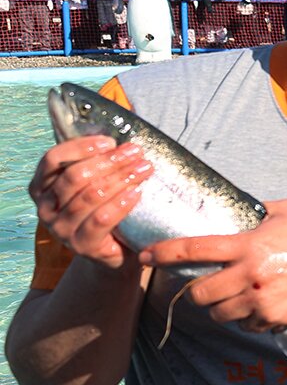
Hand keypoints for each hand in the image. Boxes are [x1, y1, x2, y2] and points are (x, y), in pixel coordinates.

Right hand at [28, 137, 152, 268]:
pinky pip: (101, 219)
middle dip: (109, 162)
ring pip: (91, 196)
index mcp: (43, 186)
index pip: (53, 159)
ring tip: (145, 168)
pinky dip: (121, 203)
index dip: (81, 147)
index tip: (110, 141)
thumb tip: (121, 133)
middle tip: (136, 153)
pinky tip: (137, 192)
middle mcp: (46, 208)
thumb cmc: (106, 207)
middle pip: (75, 176)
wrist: (117, 250)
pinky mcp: (81, 246)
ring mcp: (61, 229)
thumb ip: (98, 161)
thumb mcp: (97, 182)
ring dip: (121, 178)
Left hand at [139, 199, 286, 330]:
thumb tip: (240, 205)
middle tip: (207, 286)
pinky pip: (244, 324)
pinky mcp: (270, 318)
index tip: (144, 255)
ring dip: (221, 307)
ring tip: (238, 296)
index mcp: (248, 244)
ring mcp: (258, 299)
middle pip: (199, 292)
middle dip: (197, 291)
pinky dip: (247, 318)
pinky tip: (262, 305)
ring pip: (218, 312)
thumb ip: (261, 209)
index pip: (195, 248)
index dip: (164, 252)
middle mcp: (249, 274)